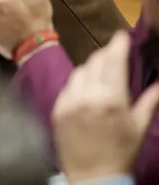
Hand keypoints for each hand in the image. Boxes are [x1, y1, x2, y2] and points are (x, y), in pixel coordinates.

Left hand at [53, 31, 158, 182]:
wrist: (93, 176)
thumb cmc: (121, 152)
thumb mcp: (139, 126)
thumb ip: (150, 100)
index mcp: (111, 99)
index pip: (112, 61)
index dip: (117, 45)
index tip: (121, 36)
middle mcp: (87, 96)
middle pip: (94, 62)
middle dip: (106, 54)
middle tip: (115, 53)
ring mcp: (68, 101)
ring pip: (79, 71)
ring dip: (91, 68)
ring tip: (102, 72)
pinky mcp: (56, 108)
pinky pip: (68, 86)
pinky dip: (78, 82)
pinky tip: (87, 88)